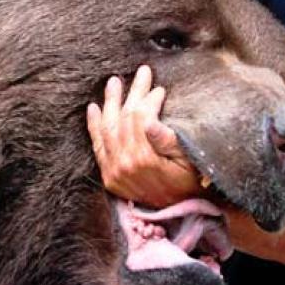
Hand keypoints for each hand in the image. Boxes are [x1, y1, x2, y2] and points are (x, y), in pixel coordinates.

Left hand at [87, 65, 199, 206]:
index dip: (150, 99)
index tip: (159, 89)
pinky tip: (94, 107)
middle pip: (125, 119)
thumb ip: (168, 141)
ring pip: (108, 128)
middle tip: (142, 72)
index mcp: (145, 159)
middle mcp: (124, 165)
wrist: (178, 212)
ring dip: (111, 102)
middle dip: (134, 93)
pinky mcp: (108, 176)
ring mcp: (113, 171)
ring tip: (114, 82)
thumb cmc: (190, 182)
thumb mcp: (188, 161)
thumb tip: (150, 122)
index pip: (140, 117)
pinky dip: (94, 125)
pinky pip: (97, 146)